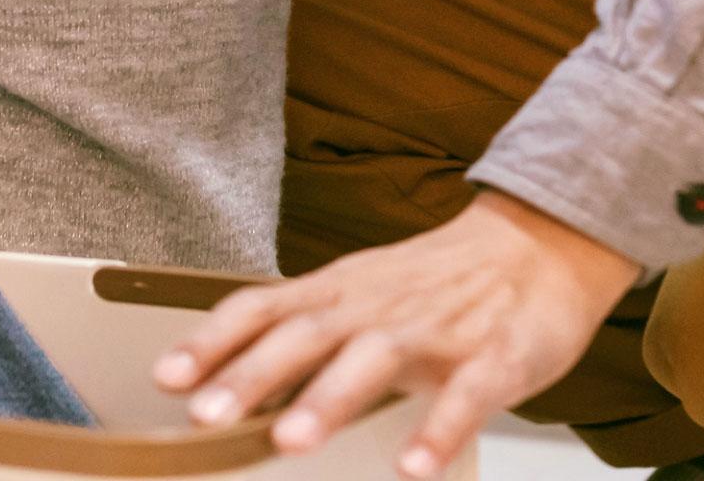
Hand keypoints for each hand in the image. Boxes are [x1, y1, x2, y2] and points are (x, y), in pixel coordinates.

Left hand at [153, 191, 640, 477]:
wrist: (538, 246)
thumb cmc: (435, 281)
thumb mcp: (359, 294)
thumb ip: (304, 333)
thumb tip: (230, 380)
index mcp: (339, 291)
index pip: (263, 308)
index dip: (213, 341)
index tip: (165, 377)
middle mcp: (377, 305)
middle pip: (305, 334)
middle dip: (252, 375)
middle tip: (205, 416)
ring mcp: (436, 329)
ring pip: (375, 359)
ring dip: (329, 398)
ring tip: (289, 441)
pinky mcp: (496, 356)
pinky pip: (465, 396)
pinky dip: (438, 430)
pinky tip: (413, 469)